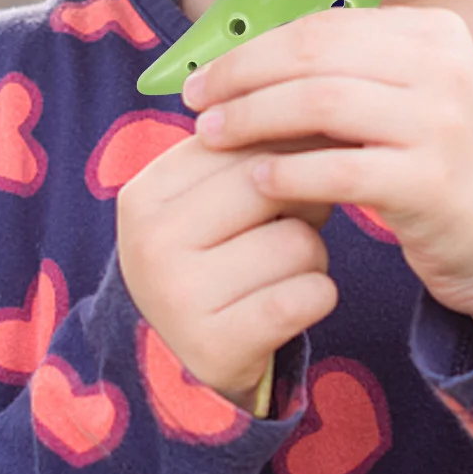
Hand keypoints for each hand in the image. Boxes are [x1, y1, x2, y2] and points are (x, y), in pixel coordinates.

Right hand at [116, 131, 338, 407]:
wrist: (182, 362)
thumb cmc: (215, 258)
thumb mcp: (213, 199)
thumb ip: (253, 151)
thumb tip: (327, 111)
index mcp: (145, 192)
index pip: (242, 139)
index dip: (289, 148)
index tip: (302, 166)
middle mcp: (150, 242)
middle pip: (272, 184)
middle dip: (302, 200)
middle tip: (291, 223)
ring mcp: (179, 298)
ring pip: (300, 241)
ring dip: (312, 255)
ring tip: (281, 270)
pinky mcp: (218, 347)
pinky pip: (310, 295)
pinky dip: (317, 295)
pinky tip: (290, 305)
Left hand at [183, 6, 472, 354]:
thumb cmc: (440, 162)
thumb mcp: (410, 95)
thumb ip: (350, 70)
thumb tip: (248, 60)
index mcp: (434, 31)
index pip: (323, 25)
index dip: (256, 49)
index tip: (208, 75)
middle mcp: (443, 65)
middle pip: (315, 55)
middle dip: (243, 76)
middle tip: (197, 103)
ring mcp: (443, 122)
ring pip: (321, 103)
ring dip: (255, 119)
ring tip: (214, 138)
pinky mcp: (433, 182)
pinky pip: (340, 169)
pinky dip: (289, 172)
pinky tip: (257, 181)